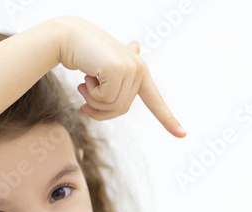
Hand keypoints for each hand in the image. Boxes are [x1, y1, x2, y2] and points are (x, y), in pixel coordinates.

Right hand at [55, 17, 184, 135]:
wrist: (68, 37)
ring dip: (92, 100)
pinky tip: (86, 75)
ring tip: (85, 82)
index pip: (155, 100)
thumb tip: (137, 45)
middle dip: (100, 108)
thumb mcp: (106, 68)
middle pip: (122, 109)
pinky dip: (90, 92)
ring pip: (113, 106)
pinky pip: (105, 98)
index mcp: (140, 72)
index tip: (183, 135)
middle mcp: (140, 69)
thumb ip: (122, 69)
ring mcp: (130, 68)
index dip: (168, 119)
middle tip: (84, 91)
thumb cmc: (86, 53)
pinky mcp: (118, 70)